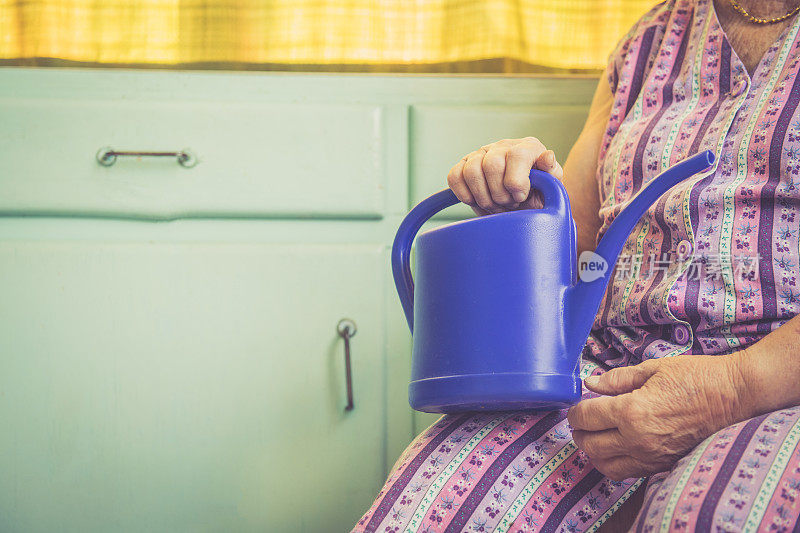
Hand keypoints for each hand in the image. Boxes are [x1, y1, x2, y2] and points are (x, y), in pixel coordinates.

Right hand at [447, 137, 562, 215]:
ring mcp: (481, 154)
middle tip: (509, 205)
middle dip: (500, 194)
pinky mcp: (464, 165)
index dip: (516, 182)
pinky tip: (478, 201)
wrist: (521, 202)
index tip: (520, 197)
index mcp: (528, 147)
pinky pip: (454, 176)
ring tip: (495, 206)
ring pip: (471, 171)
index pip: (517, 156)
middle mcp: (503, 146)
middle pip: (492, 165)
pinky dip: (464, 194)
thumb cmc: (537, 194)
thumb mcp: (551, 186)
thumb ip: (552, 173)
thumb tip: (547, 157)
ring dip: (483, 197)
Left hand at [567, 354, 751, 480]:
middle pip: (590, 444)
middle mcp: (638, 438)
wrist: (735, 396)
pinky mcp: (663, 464)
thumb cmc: (696, 377)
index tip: (576, 406)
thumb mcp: (652, 369)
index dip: (575, 411)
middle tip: (581, 420)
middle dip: (579, 432)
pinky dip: (613, 462)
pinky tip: (615, 447)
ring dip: (593, 451)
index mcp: (632, 411)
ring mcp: (651, 456)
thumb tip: (590, 383)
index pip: (586, 417)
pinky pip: (626, 472)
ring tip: (595, 435)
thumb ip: (617, 379)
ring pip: (605, 465)